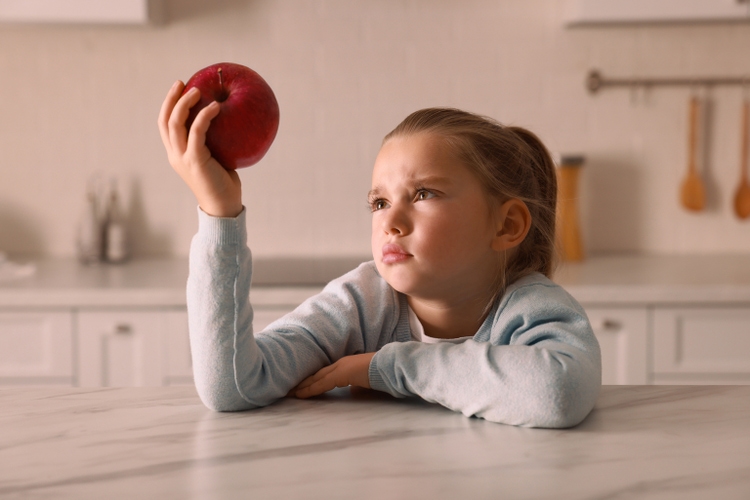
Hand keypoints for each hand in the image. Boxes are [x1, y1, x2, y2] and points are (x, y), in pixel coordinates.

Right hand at [157, 81, 242, 217]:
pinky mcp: (195, 161)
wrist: (223, 207)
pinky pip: (196, 132)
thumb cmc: (223, 183)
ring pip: (175, 124)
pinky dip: (204, 117)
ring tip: (198, 90)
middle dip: (171, 99)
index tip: (179, 88)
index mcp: (176, 154)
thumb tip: (228, 121)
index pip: (165, 125)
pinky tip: (216, 107)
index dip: (169, 105)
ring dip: (185, 104)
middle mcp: (175, 155)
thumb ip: (214, 142)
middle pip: (165, 121)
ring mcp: (182, 158)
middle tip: (183, 82)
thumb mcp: (216, 159)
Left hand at [292, 353, 375, 398]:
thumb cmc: (381, 373)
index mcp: (346, 365)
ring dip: (303, 386)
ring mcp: (340, 367)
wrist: (388, 367)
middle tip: (290, 389)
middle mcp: (340, 363)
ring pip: (316, 378)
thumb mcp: (366, 381)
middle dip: (303, 382)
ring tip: (291, 393)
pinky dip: (311, 390)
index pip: (325, 373)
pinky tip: (302, 395)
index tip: (302, 385)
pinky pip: (322, 384)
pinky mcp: (341, 374)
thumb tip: (353, 392)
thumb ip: (357, 385)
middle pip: (317, 374)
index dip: (312, 379)